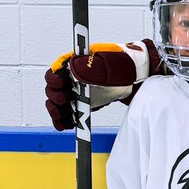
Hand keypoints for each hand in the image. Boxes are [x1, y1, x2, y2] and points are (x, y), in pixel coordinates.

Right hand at [43, 40, 157, 130]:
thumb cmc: (122, 65)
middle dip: (55, 96)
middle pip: (54, 88)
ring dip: (57, 111)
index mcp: (75, 62)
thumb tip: (73, 68)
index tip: (59, 84)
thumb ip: (91, 67)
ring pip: (59, 103)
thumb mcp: (108, 64)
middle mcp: (72, 77)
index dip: (54, 78)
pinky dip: (65, 120)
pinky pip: (69, 112)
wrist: (134, 77)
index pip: (56, 70)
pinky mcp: (82, 103)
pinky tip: (66, 126)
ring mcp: (76, 90)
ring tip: (62, 119)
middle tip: (63, 100)